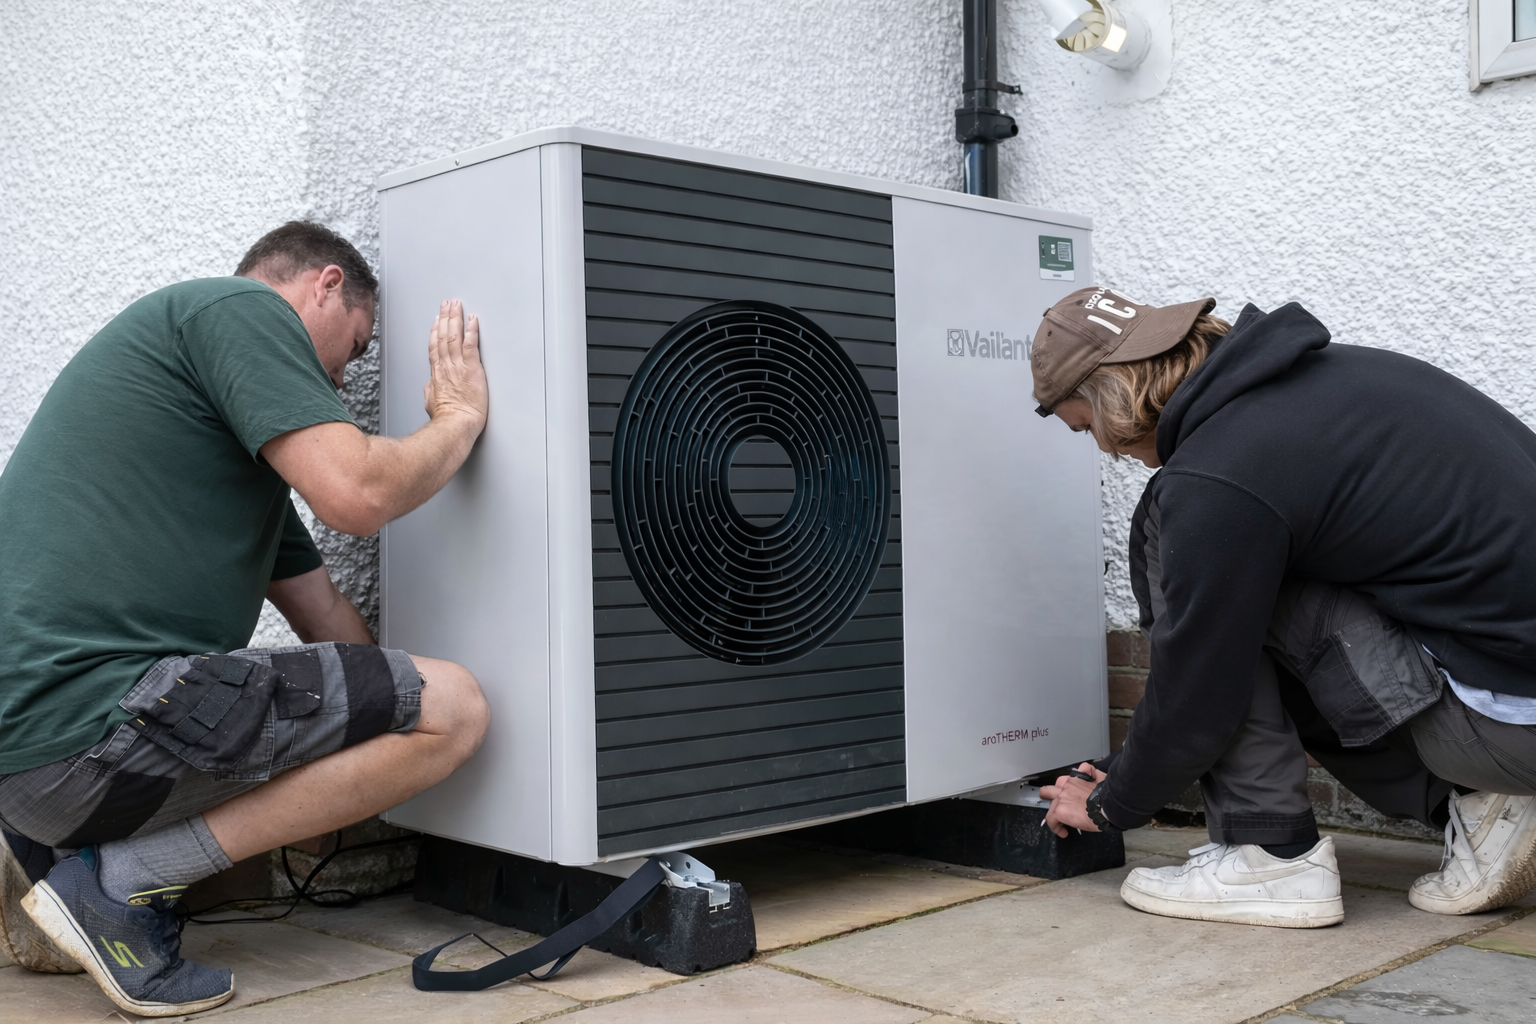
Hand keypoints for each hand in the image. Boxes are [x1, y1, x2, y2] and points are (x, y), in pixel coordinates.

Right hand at [423, 299, 487, 428]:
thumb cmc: (445, 419)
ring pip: (454, 336)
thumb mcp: (431, 403)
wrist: (455, 424)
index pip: (435, 347)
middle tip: (447, 304)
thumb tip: (429, 388)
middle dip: (445, 318)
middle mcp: (446, 366)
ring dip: (455, 318)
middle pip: (443, 336)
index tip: (437, 320)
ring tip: (457, 305)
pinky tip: (473, 319)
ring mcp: (458, 366)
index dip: (436, 331)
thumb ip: (431, 391)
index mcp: (437, 374)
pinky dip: (471, 330)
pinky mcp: (472, 368)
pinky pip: (471, 344)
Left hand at [1040, 762, 1107, 838]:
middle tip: (1056, 806)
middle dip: (1050, 797)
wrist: (1108, 806)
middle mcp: (1066, 786)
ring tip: (1058, 823)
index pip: (1066, 781)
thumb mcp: (1101, 778)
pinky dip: (1055, 827)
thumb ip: (1092, 774)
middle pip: (1050, 790)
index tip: (1073, 798)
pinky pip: (1051, 820)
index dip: (1067, 789)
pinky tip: (1063, 832)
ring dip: (1053, 814)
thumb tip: (1089, 772)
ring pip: (1050, 805)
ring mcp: (1061, 798)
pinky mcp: (1059, 810)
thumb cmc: (1108, 796)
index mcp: (1076, 778)